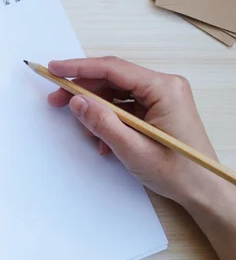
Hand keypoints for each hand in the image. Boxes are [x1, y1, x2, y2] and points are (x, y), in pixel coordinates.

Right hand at [46, 56, 219, 204]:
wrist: (205, 191)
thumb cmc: (179, 173)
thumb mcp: (134, 150)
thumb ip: (103, 123)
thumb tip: (76, 101)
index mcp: (164, 89)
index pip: (113, 69)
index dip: (79, 68)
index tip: (54, 69)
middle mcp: (164, 87)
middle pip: (112, 79)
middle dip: (83, 90)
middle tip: (56, 100)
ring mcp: (162, 98)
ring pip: (116, 93)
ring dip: (96, 109)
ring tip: (84, 130)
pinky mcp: (157, 110)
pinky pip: (125, 106)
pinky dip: (109, 119)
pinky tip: (102, 139)